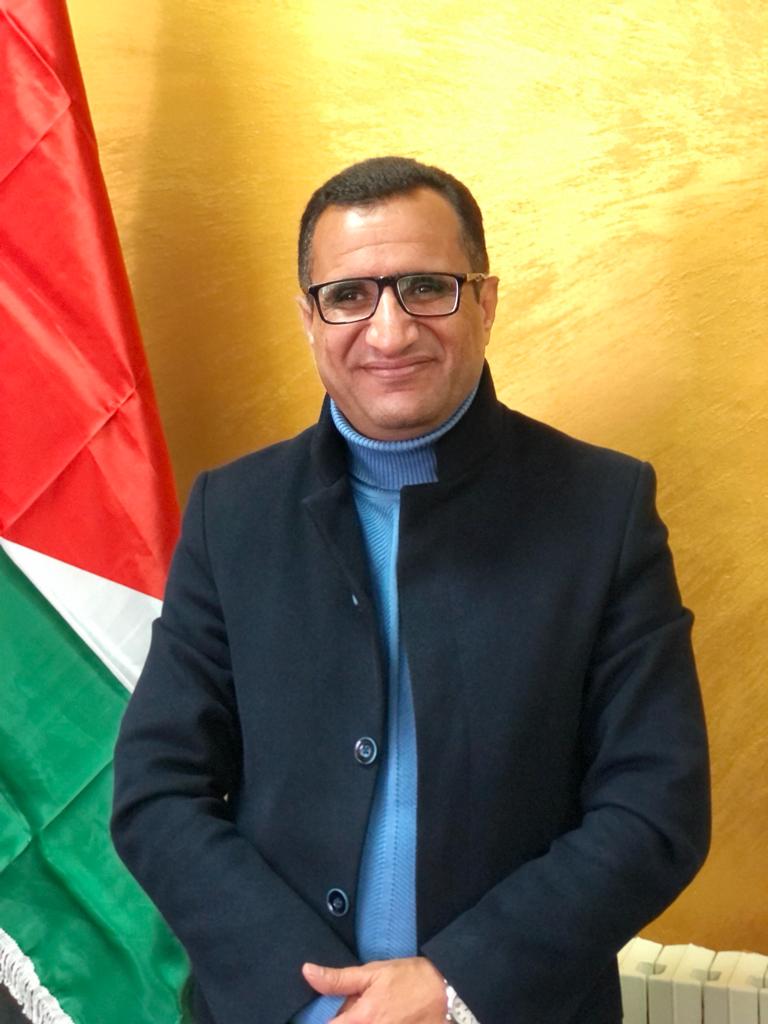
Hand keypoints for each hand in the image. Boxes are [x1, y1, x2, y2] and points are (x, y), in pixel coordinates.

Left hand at [302, 956, 445, 1023]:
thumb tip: (307, 972)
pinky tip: (378, 1017)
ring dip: (356, 1021)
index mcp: (360, 1019)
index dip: (321, 1020)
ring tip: (368, 1012)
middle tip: (352, 1011)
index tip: (320, 1014)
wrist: (445, 991)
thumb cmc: (407, 978)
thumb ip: (338, 979)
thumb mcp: (372, 972)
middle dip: (343, 1020)